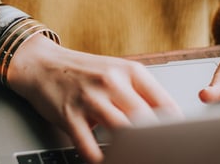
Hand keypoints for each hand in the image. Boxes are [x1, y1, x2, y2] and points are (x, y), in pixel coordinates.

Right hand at [8, 35, 181, 163]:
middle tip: (158, 155)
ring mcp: (89, 98)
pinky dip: (98, 160)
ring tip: (134, 159)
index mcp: (130, 71)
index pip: (164, 104)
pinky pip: (88, 146)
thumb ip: (140, 93)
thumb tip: (168, 122)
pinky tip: (104, 162)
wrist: (41, 64)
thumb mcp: (116, 73)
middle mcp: (111, 82)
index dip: (175, 129)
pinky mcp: (69, 114)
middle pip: (145, 120)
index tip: (178, 143)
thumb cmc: (83, 72)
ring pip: (121, 132)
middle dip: (155, 143)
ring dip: (130, 151)